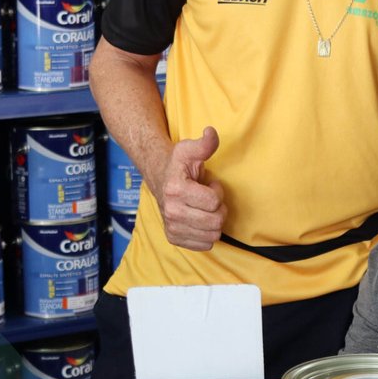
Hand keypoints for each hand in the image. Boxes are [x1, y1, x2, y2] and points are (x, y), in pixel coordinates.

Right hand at [159, 127, 226, 251]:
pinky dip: (207, 233)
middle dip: (219, 208)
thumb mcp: (190, 150)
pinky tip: (198, 219)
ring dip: (213, 221)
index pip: (214, 202)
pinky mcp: (173, 237)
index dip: (217, 191)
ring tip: (203, 207)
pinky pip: (204, 245)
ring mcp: (171, 226)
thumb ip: (204, 144)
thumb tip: (211, 133)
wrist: (158, 176)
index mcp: (176, 190)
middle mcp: (171, 211)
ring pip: (212, 235)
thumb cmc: (178, 164)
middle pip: (215, 222)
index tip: (208, 184)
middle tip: (209, 198)